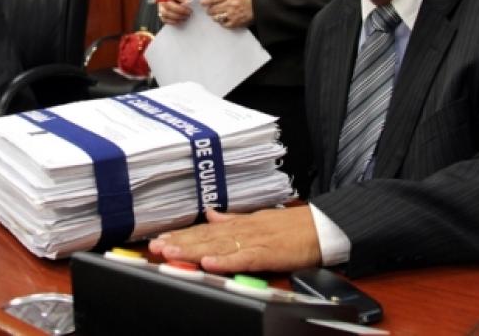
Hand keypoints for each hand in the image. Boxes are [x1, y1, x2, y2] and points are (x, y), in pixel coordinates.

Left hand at [148, 206, 321, 273]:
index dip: (182, 235)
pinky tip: (209, 264)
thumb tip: (211, 214)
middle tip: (156, 246)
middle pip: (206, 237)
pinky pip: (243, 258)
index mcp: (240, 224)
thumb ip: (232, 219)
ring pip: (218, 246)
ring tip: (172, 253)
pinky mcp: (267, 253)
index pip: (205, 230)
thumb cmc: (292, 226)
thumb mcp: (257, 218)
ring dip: (194, 250)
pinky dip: (226, 261)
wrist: (321, 227)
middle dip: (180, 242)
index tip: (161, 238)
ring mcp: (254, 241)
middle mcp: (242, 230)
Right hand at [157, 0, 192, 24]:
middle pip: (167, 4)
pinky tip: (181, 20)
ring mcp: (160, 6)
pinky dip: (173, 21)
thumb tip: (188, 2)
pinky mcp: (161, 15)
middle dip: (179, 9)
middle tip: (189, 11)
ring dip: (177, 16)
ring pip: (166, 13)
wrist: (182, 2)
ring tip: (186, 16)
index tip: (187, 2)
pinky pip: (165, 19)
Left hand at [200, 0, 252, 28]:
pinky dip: (222, 22)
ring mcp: (232, 14)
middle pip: (212, 9)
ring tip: (218, 14)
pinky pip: (223, 24)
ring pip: (216, 18)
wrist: (258, 5)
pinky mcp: (235, 23)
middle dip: (210, 10)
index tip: (203, 3)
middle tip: (210, 10)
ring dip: (215, 16)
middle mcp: (230, 4)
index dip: (205, 1)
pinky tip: (224, 19)